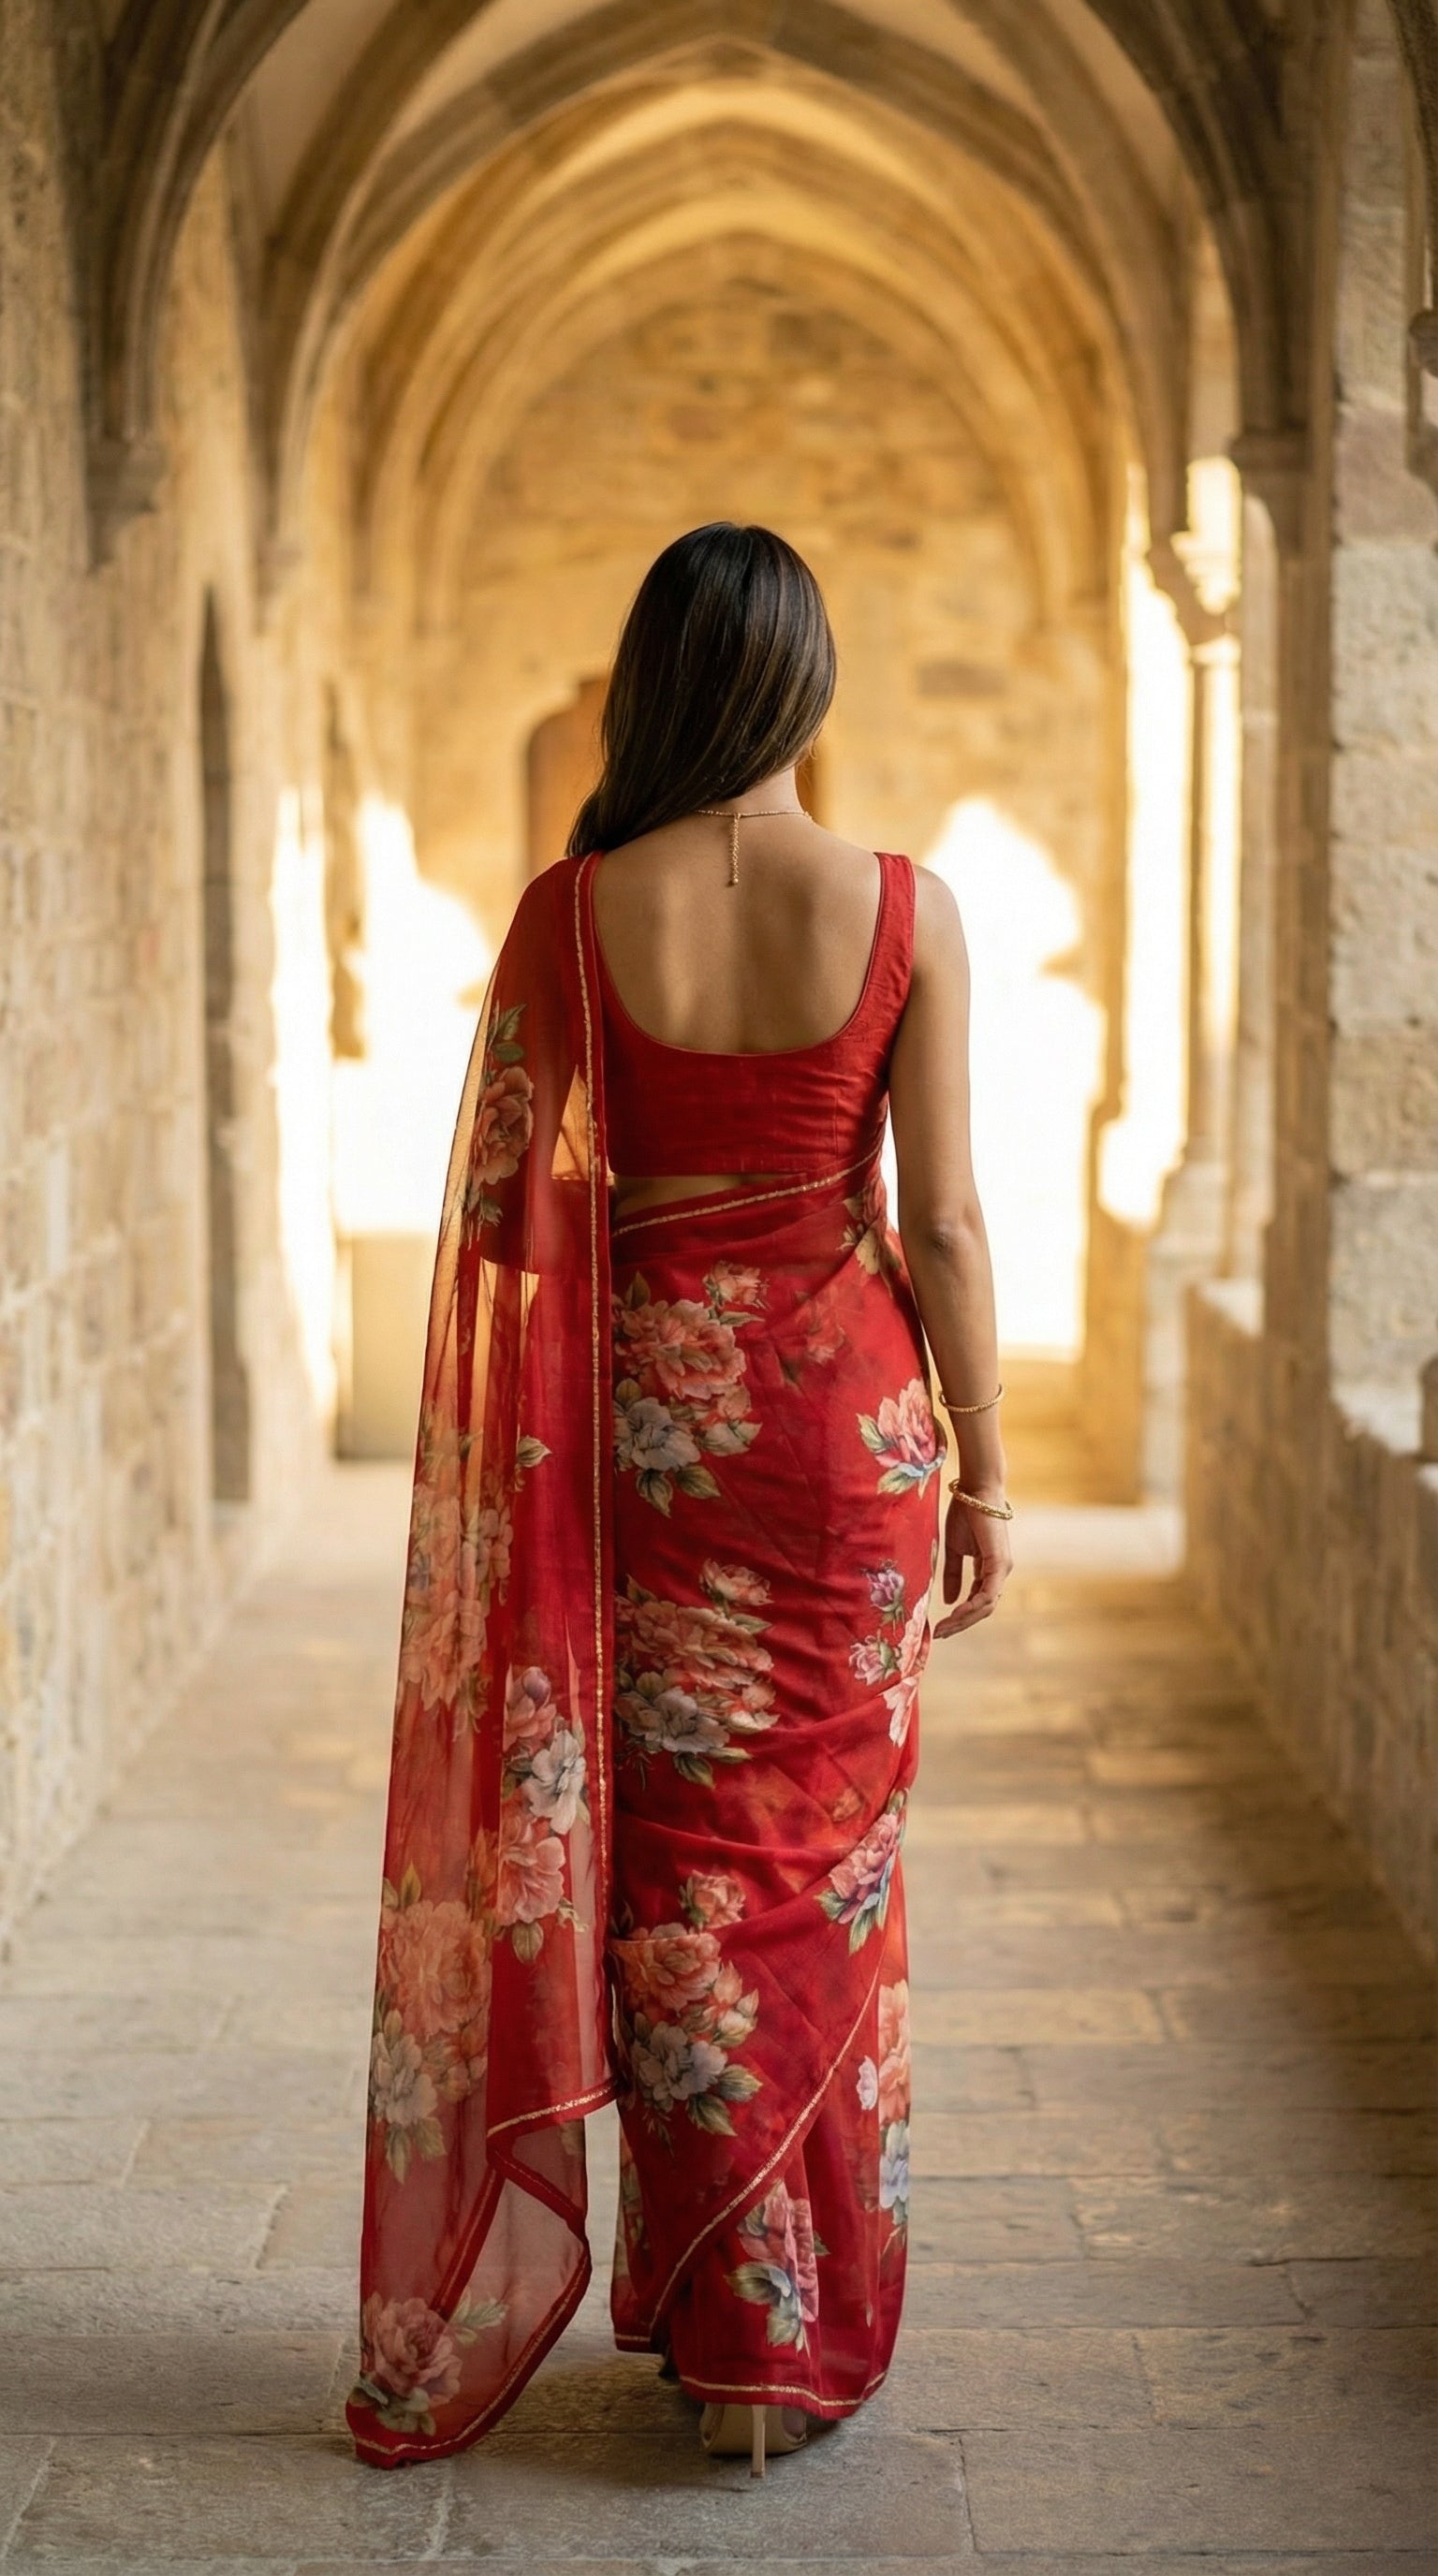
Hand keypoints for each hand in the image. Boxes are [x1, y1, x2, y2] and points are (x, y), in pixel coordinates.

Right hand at [932, 1489, 1011, 1636]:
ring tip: (944, 1628)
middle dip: (961, 1624)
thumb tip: (949, 1601)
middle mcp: (999, 1573)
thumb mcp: (954, 1550)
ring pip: (986, 1605)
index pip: (977, 1601)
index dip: (960, 1616)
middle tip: (940, 1633)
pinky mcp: (999, 1563)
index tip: (940, 1626)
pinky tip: (956, 1613)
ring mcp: (1001, 1569)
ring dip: (964, 1619)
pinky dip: (972, 1606)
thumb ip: (953, 1574)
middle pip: (982, 1609)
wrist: (974, 1491)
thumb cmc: (965, 1514)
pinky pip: (987, 1593)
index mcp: (989, 1569)